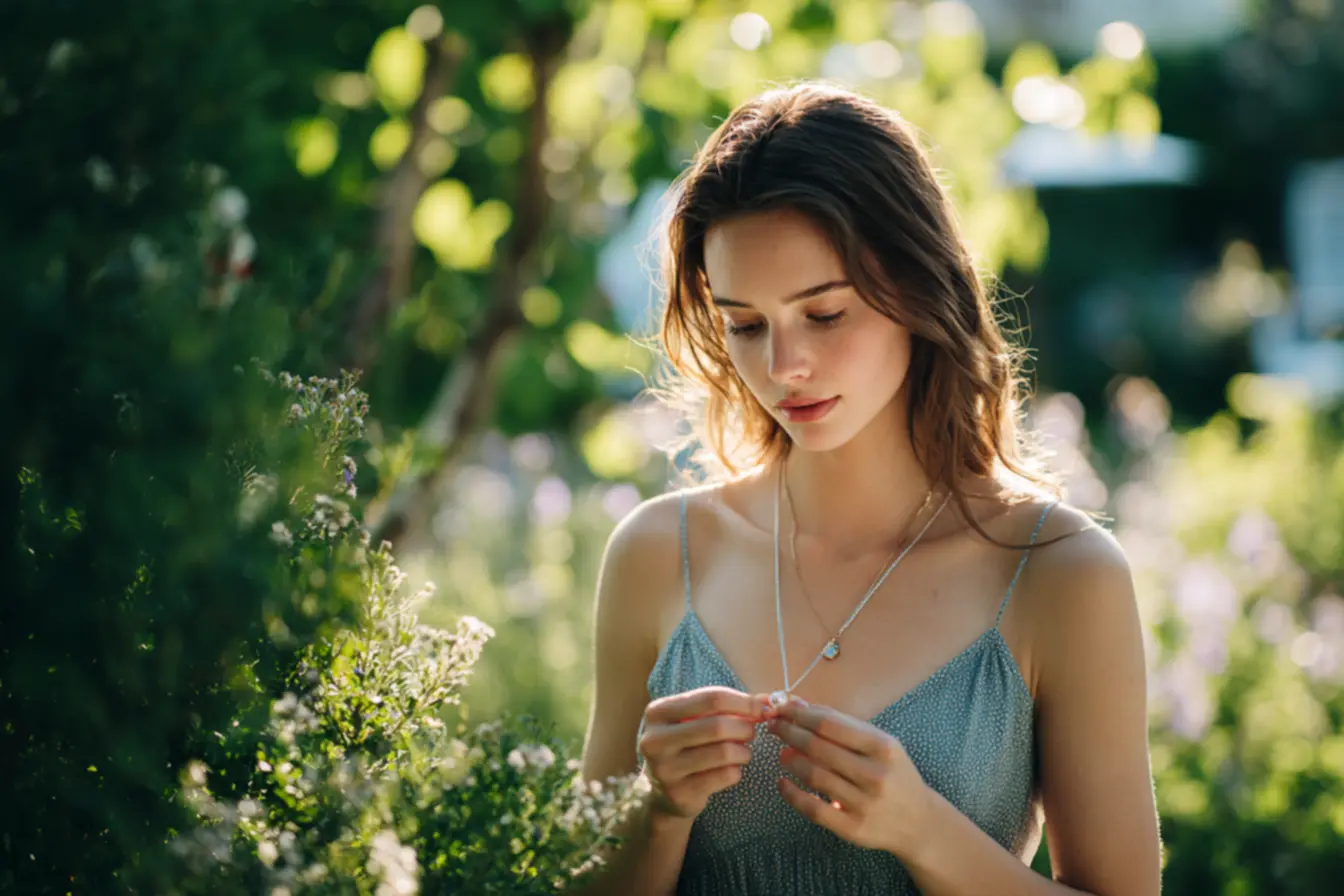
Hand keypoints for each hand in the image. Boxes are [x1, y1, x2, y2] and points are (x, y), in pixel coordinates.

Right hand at [637, 686, 768, 820]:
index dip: (743, 702)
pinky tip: (731, 770)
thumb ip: (727, 706)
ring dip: (743, 751)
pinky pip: (725, 776)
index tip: (762, 708)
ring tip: (742, 752)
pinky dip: (736, 771)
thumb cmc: (684, 746)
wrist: (661, 793)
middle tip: (751, 732)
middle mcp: (655, 739)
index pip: (711, 698)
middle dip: (745, 727)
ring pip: (724, 752)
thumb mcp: (694, 720)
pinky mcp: (679, 794)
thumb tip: (767, 700)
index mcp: (658, 712)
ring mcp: (665, 769)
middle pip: (718, 725)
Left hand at [766, 697, 931, 855]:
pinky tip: (782, 783)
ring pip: (813, 775)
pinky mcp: (852, 828)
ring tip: (782, 752)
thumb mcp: (880, 744)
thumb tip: (799, 705)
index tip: (782, 709)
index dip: (799, 715)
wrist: (920, 822)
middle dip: (789, 733)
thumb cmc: (895, 774)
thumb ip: (843, 726)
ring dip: (790, 760)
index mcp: (882, 747)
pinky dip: (792, 794)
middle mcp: (874, 774)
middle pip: (817, 747)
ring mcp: (864, 803)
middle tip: (774, 727)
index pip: (829, 725)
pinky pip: (813, 808)